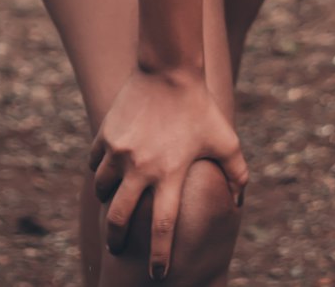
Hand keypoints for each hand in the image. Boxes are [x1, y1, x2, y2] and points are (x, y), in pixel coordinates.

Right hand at [87, 67, 247, 278]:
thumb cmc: (200, 106)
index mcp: (170, 173)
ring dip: (108, 200)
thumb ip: (236, 173)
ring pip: (102, 189)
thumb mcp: (226, 139)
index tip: (157, 273)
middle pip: (119, 218)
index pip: (162, 226)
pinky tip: (108, 169)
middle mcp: (141, 167)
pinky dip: (98, 170)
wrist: (169, 68)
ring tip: (114, 202)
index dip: (158, 254)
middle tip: (117, 248)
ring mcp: (120, 150)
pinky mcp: (106, 134)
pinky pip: (94, 162)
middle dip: (116, 240)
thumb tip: (239, 202)